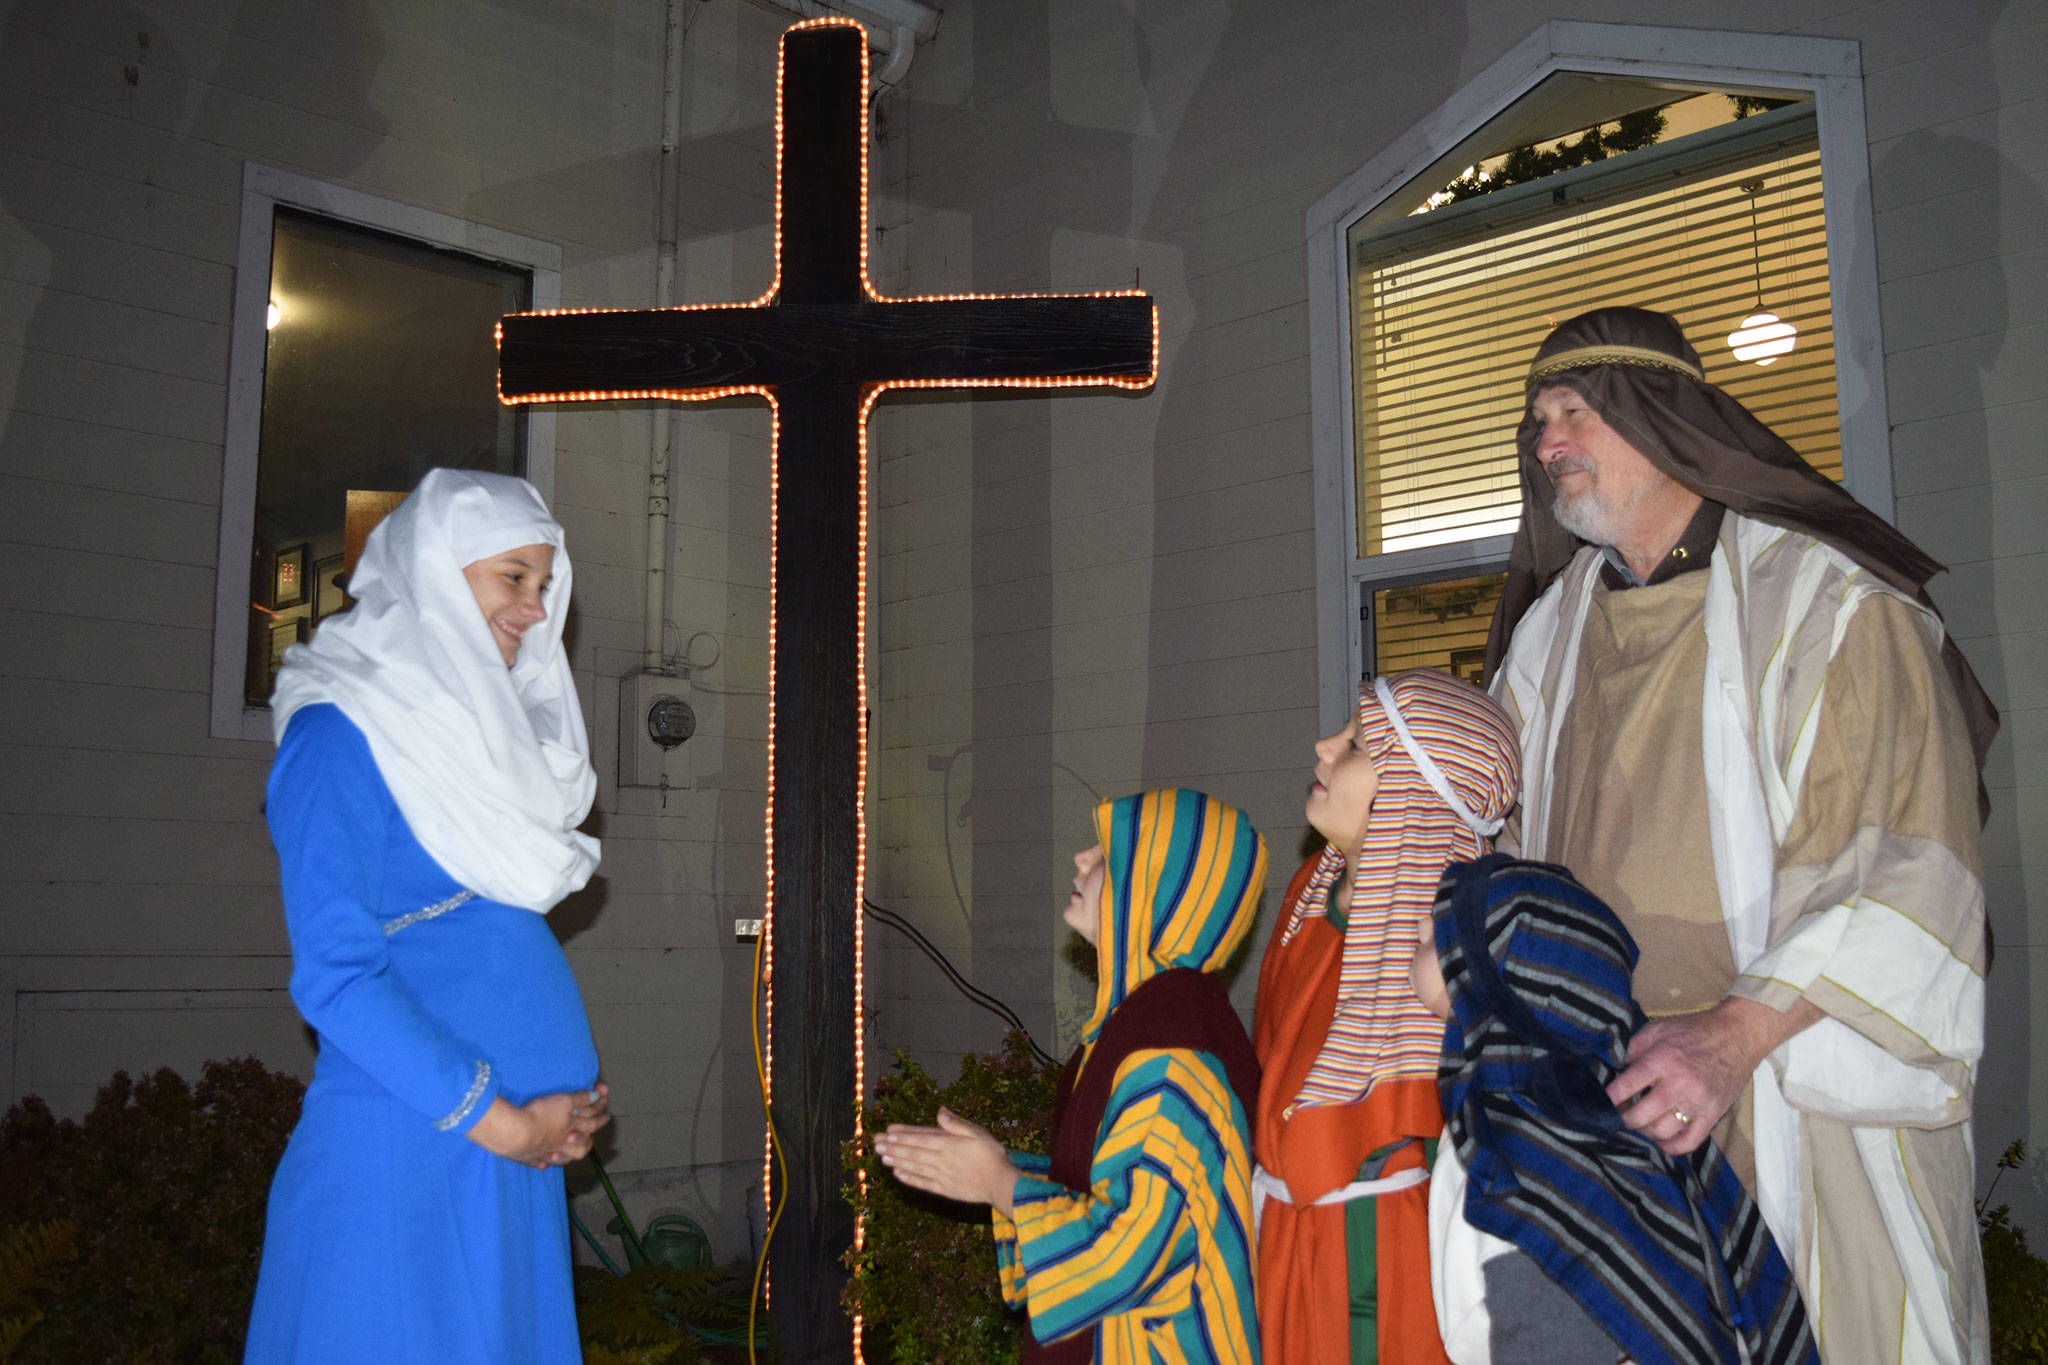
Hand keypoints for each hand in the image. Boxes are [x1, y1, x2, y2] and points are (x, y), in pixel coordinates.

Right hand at [466, 1082, 611, 1168]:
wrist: (514, 1134)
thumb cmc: (540, 1116)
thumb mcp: (563, 1101)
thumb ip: (580, 1099)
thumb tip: (596, 1097)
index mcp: (571, 1129)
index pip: (592, 1123)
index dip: (600, 1116)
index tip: (609, 1115)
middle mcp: (561, 1144)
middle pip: (579, 1147)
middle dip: (588, 1141)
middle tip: (592, 1139)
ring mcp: (544, 1153)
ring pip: (562, 1158)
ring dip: (569, 1155)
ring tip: (570, 1152)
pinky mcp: (528, 1157)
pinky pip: (539, 1162)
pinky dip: (544, 1162)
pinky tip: (544, 1163)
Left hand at [873, 1107, 1022, 1215]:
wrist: (1001, 1183)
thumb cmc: (992, 1155)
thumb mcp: (978, 1132)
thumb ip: (956, 1123)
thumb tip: (939, 1111)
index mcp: (949, 1144)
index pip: (920, 1139)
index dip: (902, 1136)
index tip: (887, 1133)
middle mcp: (941, 1160)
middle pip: (913, 1152)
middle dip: (893, 1147)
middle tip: (876, 1143)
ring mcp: (942, 1176)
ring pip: (915, 1167)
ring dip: (897, 1161)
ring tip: (881, 1157)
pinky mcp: (945, 1189)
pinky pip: (924, 1183)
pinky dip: (910, 1179)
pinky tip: (898, 1175)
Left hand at [1606, 997, 1817, 1153]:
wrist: (1736, 1035)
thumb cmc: (1694, 1031)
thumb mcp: (1657, 1029)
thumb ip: (1633, 1049)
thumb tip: (1617, 1069)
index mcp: (1661, 1061)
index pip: (1625, 1088)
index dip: (1609, 1099)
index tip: (1602, 1103)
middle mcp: (1678, 1085)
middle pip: (1640, 1116)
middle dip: (1624, 1118)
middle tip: (1620, 1114)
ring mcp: (1697, 1103)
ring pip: (1662, 1132)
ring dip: (1645, 1131)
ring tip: (1641, 1122)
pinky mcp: (1713, 1115)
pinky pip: (1689, 1142)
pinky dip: (1671, 1147)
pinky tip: (1661, 1140)